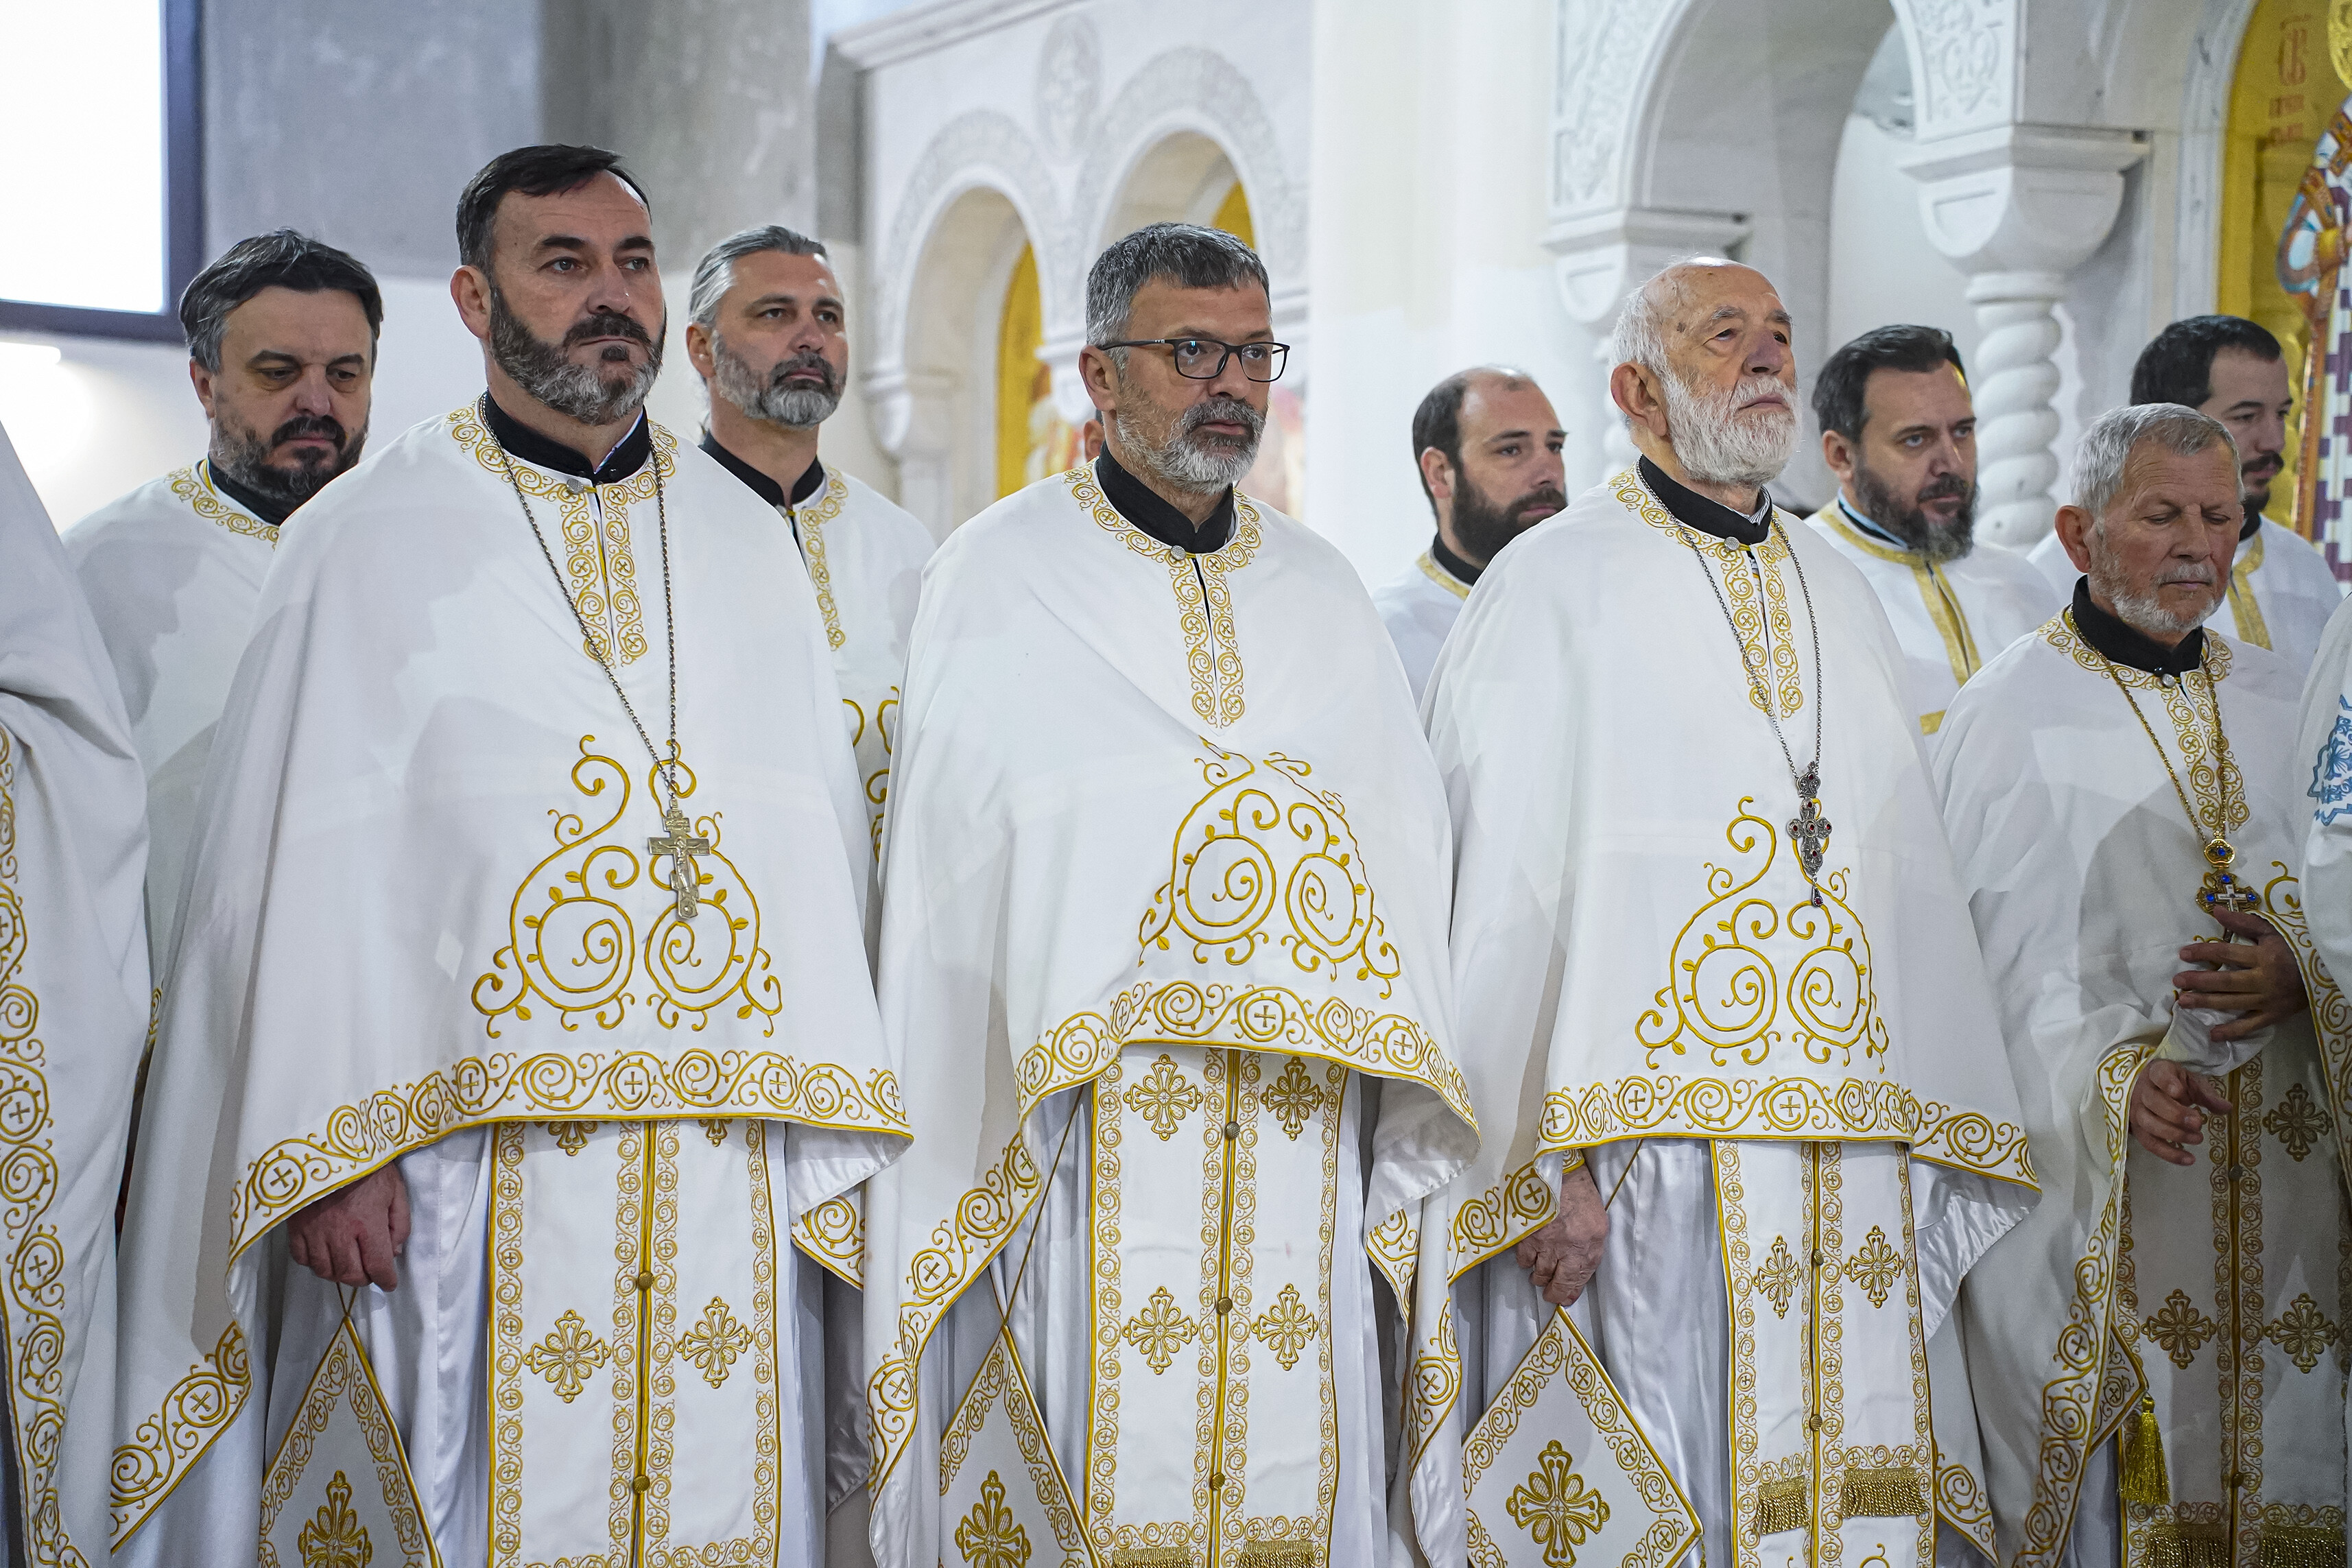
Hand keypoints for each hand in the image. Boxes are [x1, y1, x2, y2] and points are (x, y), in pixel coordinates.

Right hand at [286, 1165, 409, 1289]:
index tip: (389, 1284)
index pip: (377, 1264)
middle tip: (369, 1272)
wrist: (328, 1144)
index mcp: (367, 1222)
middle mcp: (339, 1232)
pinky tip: (325, 1255)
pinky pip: (301, 1259)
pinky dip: (314, 1264)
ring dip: (339, 1274)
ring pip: (325, 1271)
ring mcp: (313, 1231)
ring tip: (348, 1265)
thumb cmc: (368, 1165)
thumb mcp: (395, 1189)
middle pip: (350, 1273)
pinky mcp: (294, 1226)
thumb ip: (399, 1223)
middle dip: (363, 1278)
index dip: (386, 1280)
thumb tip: (394, 1253)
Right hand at [1514, 1160, 1608, 1305]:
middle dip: (1551, 1290)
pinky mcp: (1526, 1235)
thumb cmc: (1583, 1197)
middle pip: (1553, 1283)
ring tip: (1540, 1270)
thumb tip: (1575, 1280)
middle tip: (1548, 1290)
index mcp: (1587, 1249)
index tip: (1563, 1298)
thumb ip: (1589, 1254)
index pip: (1574, 1284)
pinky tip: (1530, 1254)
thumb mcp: (1597, 1227)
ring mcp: (1544, 1243)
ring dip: (1538, 1275)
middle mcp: (1565, 1251)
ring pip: (1536, 1273)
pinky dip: (1526, 1260)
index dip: (1567, 1295)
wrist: (1560, 1170)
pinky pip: (1522, 1259)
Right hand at [2129, 1059, 2233, 1166]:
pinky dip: (2169, 1154)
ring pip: (2149, 1124)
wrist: (2151, 1090)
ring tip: (2198, 1139)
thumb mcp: (2192, 1083)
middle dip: (2175, 1114)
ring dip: (2174, 1134)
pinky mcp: (2137, 1129)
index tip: (2179, 1091)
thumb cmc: (2175, 1085)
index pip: (2158, 1074)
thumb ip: (2207, 1095)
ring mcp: (2136, 1111)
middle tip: (2198, 1123)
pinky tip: (2188, 1159)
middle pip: (2153, 1102)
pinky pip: (2150, 1143)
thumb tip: (2226, 1108)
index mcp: (2157, 1072)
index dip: (2166, 1082)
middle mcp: (2142, 1091)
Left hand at [2175, 909, 2309, 1040]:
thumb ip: (2244, 923)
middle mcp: (2264, 980)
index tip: (2183, 953)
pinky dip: (2232, 1031)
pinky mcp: (2275, 1015)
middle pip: (2226, 981)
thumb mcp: (2273, 932)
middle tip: (2177, 980)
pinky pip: (2251, 1025)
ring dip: (2207, 1003)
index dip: (2203, 953)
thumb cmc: (2296, 949)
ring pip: (2233, 1003)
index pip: (2226, 954)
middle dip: (2199, 981)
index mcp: (2264, 957)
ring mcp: (2269, 1000)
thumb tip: (2216, 910)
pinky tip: (2213, 1035)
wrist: (2327, 971)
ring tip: (2183, 1002)